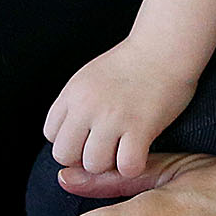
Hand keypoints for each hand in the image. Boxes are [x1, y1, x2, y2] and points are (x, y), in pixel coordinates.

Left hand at [46, 38, 199, 176]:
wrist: (164, 48)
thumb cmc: (132, 64)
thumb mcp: (90, 77)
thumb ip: (76, 104)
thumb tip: (69, 135)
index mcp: (73, 93)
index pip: (51, 134)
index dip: (71, 141)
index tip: (89, 136)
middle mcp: (87, 106)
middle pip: (65, 155)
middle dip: (83, 158)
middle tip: (105, 148)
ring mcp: (113, 117)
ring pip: (94, 165)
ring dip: (110, 164)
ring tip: (124, 149)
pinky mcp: (140, 127)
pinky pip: (126, 167)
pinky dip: (133, 166)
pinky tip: (140, 152)